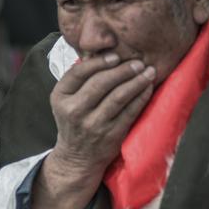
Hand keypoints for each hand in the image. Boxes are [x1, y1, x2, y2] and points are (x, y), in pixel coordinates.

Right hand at [28, 52, 154, 208]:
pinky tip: (148, 87)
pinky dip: (141, 96)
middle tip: (138, 62)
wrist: (77, 157)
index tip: (116, 56)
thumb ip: (78, 80)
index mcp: (59, 98)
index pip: (78, 73)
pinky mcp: (111, 134)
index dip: (99, 62)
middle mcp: (74, 111)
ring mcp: (93, 124)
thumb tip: (101, 52)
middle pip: (101, 83)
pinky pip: (130, 111)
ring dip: (137, 81)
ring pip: (119, 96)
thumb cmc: (74, 121)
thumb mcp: (65, 101)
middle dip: (123, 70)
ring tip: (148, 71)